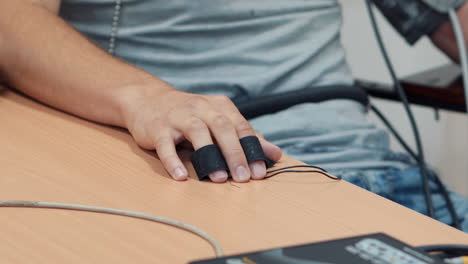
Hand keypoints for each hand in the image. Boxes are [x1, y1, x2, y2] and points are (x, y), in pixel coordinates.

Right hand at [118, 84, 281, 182]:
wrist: (148, 101)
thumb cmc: (190, 115)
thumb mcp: (219, 121)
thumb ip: (246, 137)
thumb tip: (275, 154)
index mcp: (219, 106)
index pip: (241, 126)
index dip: (252, 149)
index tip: (260, 172)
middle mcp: (201, 107)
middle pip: (222, 128)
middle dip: (235, 153)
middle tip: (244, 177)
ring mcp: (178, 116)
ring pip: (197, 132)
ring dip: (210, 155)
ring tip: (220, 178)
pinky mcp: (157, 128)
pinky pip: (166, 145)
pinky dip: (173, 161)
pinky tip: (181, 176)